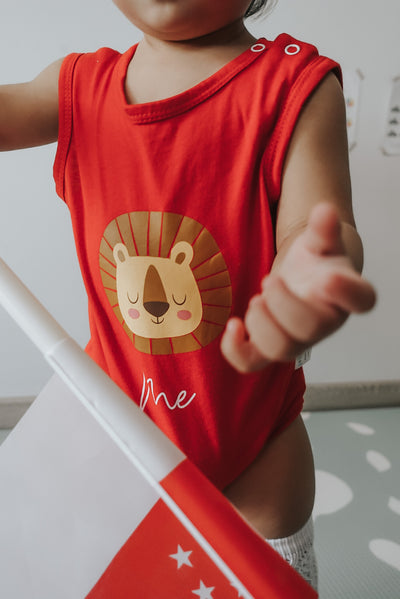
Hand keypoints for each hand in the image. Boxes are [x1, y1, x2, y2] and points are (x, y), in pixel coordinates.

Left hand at [221, 203, 375, 372]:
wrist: (302, 281)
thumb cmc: (315, 263)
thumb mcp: (321, 241)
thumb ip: (323, 228)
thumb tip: (324, 210)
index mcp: (346, 294)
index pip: (361, 300)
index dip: (347, 292)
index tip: (327, 276)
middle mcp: (325, 322)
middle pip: (312, 328)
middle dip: (285, 304)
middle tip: (270, 280)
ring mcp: (297, 338)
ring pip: (282, 350)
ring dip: (262, 325)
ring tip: (255, 301)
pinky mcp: (267, 346)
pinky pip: (252, 362)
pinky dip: (236, 351)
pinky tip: (232, 326)